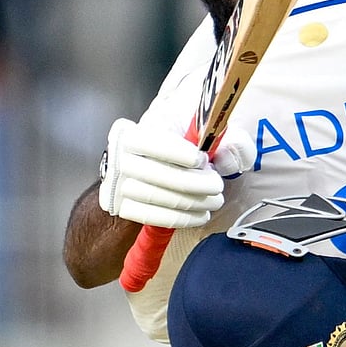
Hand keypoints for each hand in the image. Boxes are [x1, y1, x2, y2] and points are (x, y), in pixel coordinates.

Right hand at [98, 118, 248, 228]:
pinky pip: (149, 217)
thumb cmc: (187, 138)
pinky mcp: (122, 205)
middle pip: (154, 173)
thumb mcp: (209, 128)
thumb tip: (226, 158)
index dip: (178, 152)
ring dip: (190, 203)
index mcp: (136, 128)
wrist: (164, 156)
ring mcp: (118, 182)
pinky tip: (199, 215)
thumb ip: (227, 138)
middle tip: (217, 185)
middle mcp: (120, 155)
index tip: (202, 160)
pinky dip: (179, 219)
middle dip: (193, 183)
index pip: (151, 140)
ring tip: (214, 202)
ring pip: (154, 197)